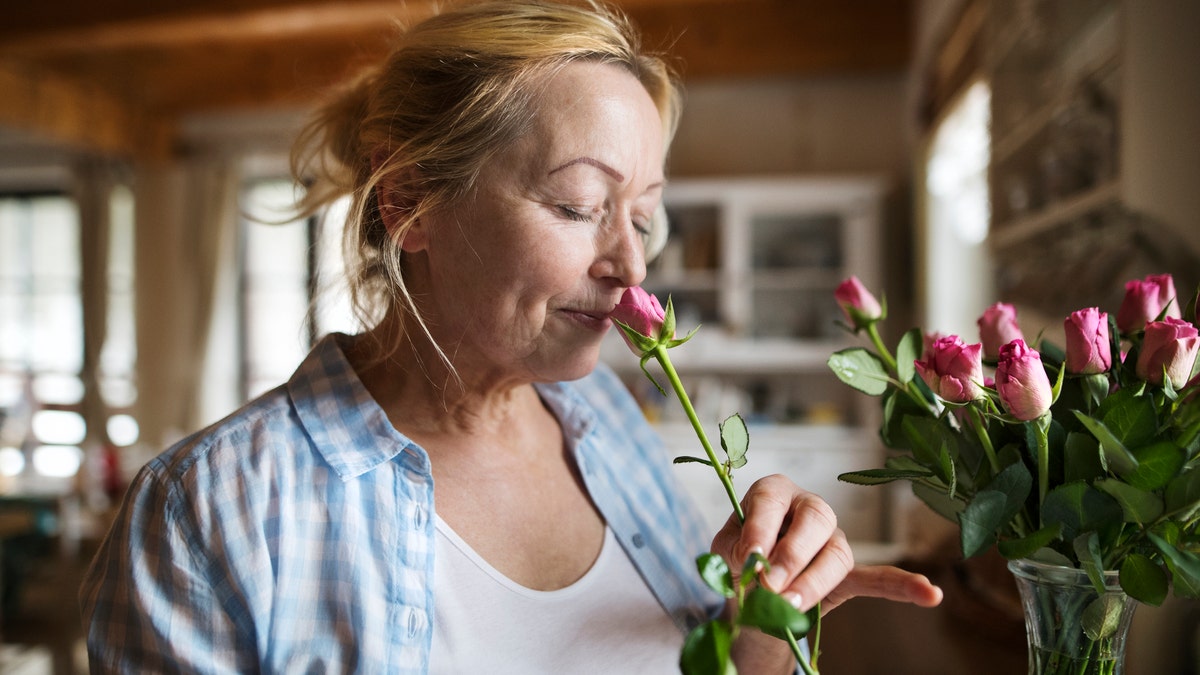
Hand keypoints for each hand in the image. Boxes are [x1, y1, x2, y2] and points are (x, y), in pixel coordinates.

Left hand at [711, 474, 942, 613]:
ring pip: (836, 553)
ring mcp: (832, 539)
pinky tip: (929, 593)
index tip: (747, 558)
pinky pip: (877, 577)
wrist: (750, 579)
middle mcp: (809, 508)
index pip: (771, 499)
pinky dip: (901, 586)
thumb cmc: (739, 553)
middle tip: (769, 584)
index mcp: (775, 493)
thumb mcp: (725, 548)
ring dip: (813, 581)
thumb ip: (736, 553)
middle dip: (792, 553)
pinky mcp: (847, 571)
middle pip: (815, 519)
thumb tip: (753, 569)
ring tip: (790, 606)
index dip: (759, 528)